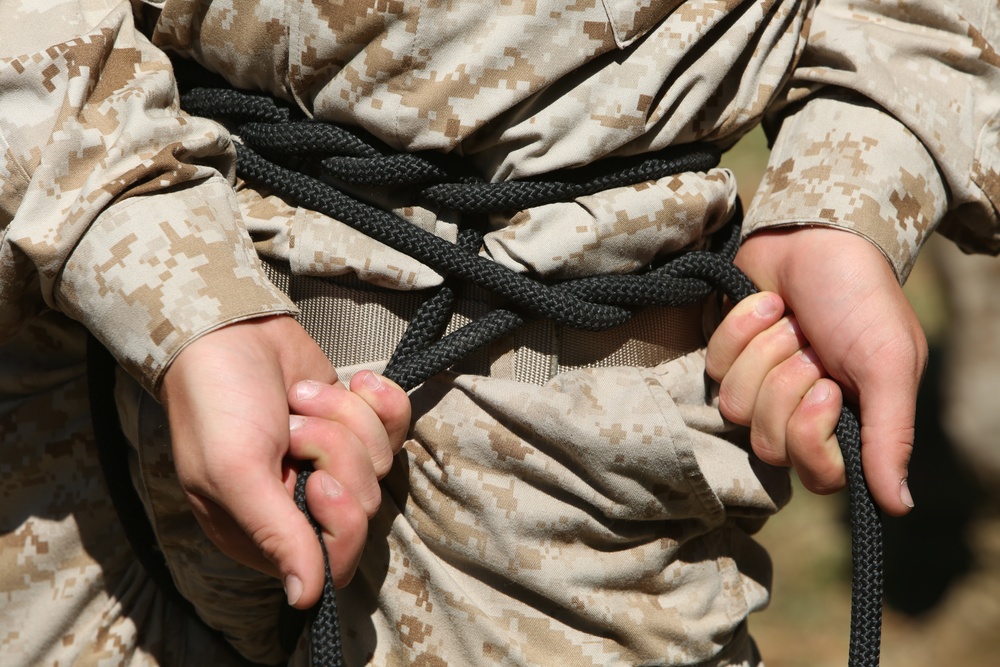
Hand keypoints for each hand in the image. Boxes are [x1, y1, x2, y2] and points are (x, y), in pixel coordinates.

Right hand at [160, 315, 410, 607]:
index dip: (339, 524)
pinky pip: (396, 426)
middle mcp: (303, 502)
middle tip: (293, 426)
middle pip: (363, 506)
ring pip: (380, 462)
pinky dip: (378, 400)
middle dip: (335, 452)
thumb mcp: (235, 472)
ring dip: (344, 418)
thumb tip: (305, 599)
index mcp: (265, 529)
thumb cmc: (217, 401)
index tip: (318, 482)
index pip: (333, 560)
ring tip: (300, 397)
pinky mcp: (354, 424)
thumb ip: (276, 534)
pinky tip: (353, 382)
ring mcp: (332, 461)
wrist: (229, 329)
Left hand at [706, 227, 925, 515]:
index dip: (810, 436)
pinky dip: (740, 329)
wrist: (818, 237)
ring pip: (736, 406)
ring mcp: (758, 384)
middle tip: (811, 348)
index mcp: (843, 423)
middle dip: (788, 383)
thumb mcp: (890, 365)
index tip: (827, 390)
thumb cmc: (861, 300)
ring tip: (791, 323)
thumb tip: (898, 506)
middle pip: (767, 443)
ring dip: (765, 353)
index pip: (815, 475)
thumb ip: (890, 436)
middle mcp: (797, 412)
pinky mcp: (726, 355)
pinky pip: (714, 367)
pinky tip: (766, 305)